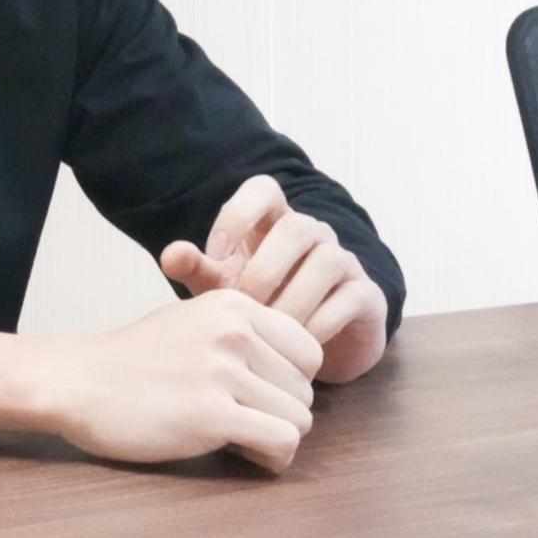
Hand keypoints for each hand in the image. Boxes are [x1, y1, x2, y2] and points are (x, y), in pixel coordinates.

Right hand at [0, 290, 322, 472]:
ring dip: (274, 438)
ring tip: (236, 436)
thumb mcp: (189, 321)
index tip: (257, 393)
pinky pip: (282, 442)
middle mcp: (234, 331)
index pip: (309, 350)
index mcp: (232, 305)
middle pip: (306, 389)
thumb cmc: (129, 359)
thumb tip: (291, 366)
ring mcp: (223, 371)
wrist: (76, 381)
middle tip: (240, 419)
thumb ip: (239, 333)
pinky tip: (239, 451)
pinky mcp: (212, 414)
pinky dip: (270, 457)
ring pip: (300, 419)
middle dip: (281, 412)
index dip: (289, 381)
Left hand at [159, 174, 388, 384]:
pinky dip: (321, 321)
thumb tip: (170, 255)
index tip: (215, 255)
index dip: (237, 214)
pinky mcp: (367, 295)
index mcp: (273, 221)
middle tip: (244, 305)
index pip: (263, 189)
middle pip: (297, 226)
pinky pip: (350, 296)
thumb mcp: (223, 289)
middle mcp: (312, 233)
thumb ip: (197, 269)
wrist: (306, 349)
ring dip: (295, 296)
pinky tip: (298, 344)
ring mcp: (344, 261)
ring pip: (328, 259)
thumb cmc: (260, 306)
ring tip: (269, 329)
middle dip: (265, 268)